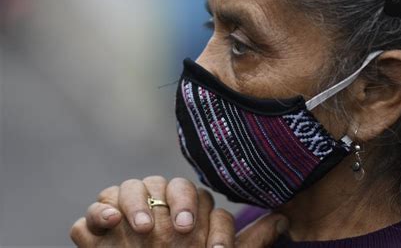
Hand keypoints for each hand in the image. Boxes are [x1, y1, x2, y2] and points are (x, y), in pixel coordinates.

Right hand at [70, 176, 288, 246]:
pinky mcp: (95, 232)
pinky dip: (97, 213)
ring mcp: (124, 217)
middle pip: (160, 183)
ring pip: (126, 187)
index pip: (191, 194)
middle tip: (178, 231)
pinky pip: (90, 213)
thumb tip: (285, 220)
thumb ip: (250, 241)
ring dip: (133, 202)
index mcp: (182, 211)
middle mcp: (155, 208)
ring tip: (143, 229)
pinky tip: (109, 224)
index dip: (196, 210)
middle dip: (168, 202)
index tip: (204, 244)